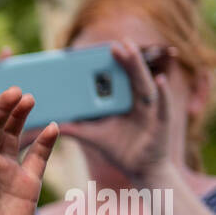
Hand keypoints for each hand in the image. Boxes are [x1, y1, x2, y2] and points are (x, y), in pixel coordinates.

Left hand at [58, 40, 178, 180]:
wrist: (141, 171)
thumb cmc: (120, 150)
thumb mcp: (95, 137)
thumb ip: (77, 128)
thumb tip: (52, 122)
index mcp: (125, 102)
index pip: (120, 78)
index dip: (114, 64)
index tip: (102, 49)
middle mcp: (140, 102)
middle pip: (132, 77)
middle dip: (126, 60)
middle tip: (115, 43)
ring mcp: (152, 110)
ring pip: (145, 85)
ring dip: (139, 68)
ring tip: (131, 50)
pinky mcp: (162, 123)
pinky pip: (162, 106)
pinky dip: (162, 94)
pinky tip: (159, 80)